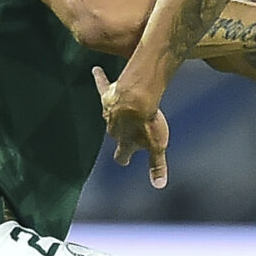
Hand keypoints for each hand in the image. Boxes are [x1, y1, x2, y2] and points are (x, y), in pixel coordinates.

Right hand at [95, 66, 169, 188]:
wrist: (137, 99)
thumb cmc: (148, 124)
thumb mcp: (157, 147)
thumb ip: (156, 166)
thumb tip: (159, 185)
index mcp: (124, 143)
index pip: (121, 156)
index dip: (123, 158)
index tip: (124, 160)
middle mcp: (113, 130)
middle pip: (115, 134)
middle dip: (120, 134)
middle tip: (128, 130)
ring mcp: (109, 112)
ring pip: (110, 114)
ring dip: (115, 113)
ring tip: (121, 109)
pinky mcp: (108, 94)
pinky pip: (102, 85)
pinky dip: (99, 78)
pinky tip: (96, 70)